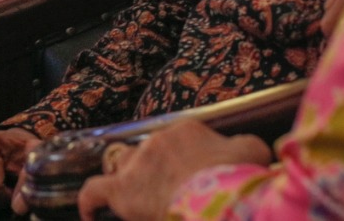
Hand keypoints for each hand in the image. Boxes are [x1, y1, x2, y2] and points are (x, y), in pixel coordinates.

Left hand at [76, 120, 271, 220]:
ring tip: (141, 200)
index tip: (196, 179)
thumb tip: (252, 150)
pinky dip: (91, 201)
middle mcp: (157, 140)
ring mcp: (137, 164)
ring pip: (124, 166)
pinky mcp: (121, 190)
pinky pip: (95, 190)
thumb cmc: (238, 178)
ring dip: (130, 180)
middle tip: (175, 195)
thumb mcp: (253, 153)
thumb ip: (247, 146)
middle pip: (151, 155)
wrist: (220, 199)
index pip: (180, 142)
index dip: (186, 161)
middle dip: (159, 172)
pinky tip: (90, 214)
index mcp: (186, 130)